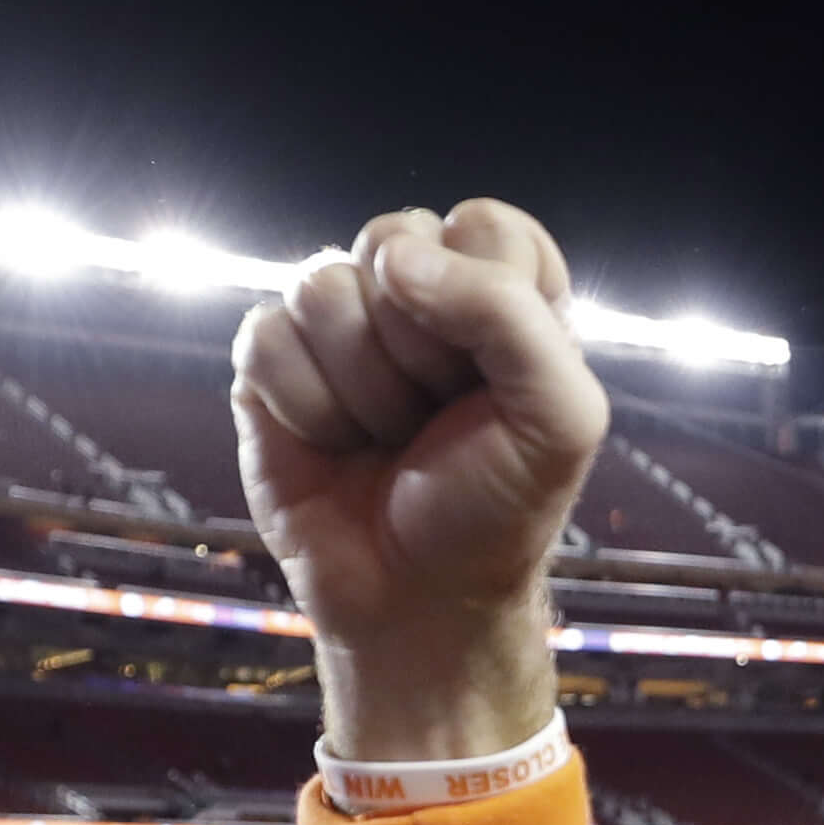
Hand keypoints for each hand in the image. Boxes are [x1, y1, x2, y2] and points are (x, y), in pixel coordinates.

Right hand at [233, 199, 602, 763]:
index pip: (486, 225)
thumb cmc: (497, 510)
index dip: (489, 298)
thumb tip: (395, 258)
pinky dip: (307, 407)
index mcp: (499, 293)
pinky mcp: (272, 363)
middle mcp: (417, 296)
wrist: (420, 600)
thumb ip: (509, 313)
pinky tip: (334, 447)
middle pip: (392, 239)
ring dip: (365, 386)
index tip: (498, 378)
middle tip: (439, 416)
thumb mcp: (558, 418)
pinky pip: (265, 335)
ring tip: (389, 439)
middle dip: (420, 345)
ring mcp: (340, 325)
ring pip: (322, 287)